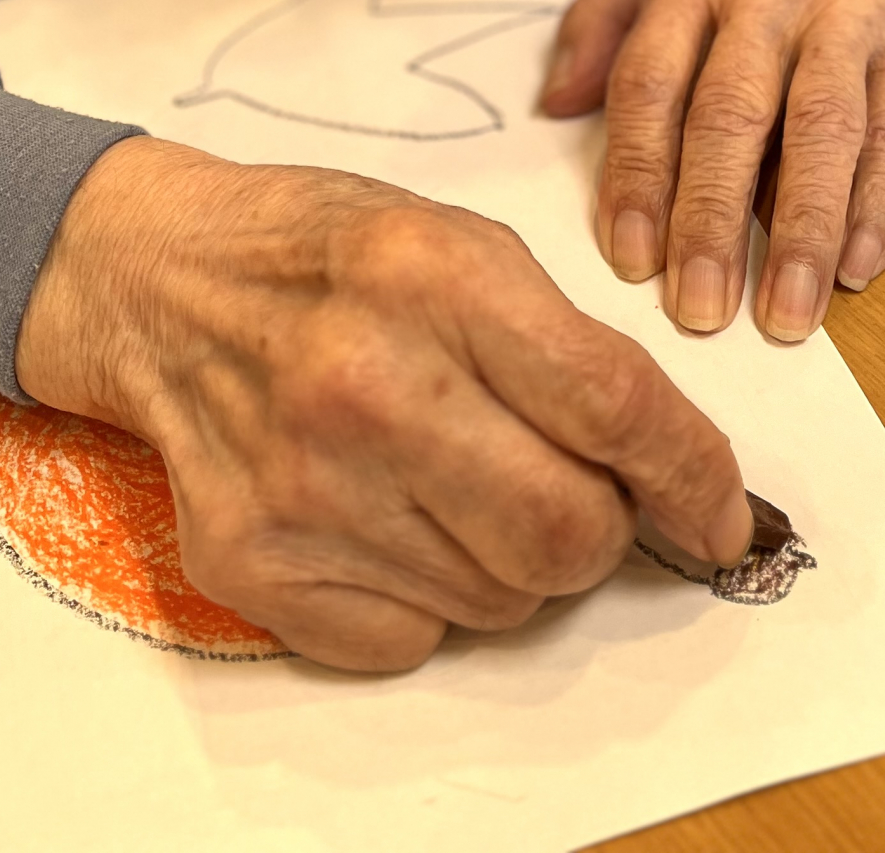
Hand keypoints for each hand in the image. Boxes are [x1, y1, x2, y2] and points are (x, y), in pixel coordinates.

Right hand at [13, 138, 751, 671]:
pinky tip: (384, 515)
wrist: (161, 281)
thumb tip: (670, 470)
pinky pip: (413, 641)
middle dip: (601, 528)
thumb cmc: (326, 253)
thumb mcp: (459, 243)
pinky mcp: (255, 564)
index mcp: (436, 279)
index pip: (615, 409)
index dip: (693, 475)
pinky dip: (427, 597)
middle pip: (569, 535)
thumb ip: (564, 346)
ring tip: (449, 478)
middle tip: (570, 488)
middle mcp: (367, 386)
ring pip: (501, 599)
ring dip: (509, 559)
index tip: (723, 513)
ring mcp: (304, 486)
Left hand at [540, 0, 884, 344]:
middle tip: (698, 309)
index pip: (653, 78)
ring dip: (802, 229)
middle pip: (733, 111)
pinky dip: (879, 205)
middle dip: (711, 218)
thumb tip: (554, 106)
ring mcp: (848, 13)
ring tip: (785, 313)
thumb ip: (603, 18)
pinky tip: (857, 267)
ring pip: (823, 129)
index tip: (627, 256)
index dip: (636, 171)